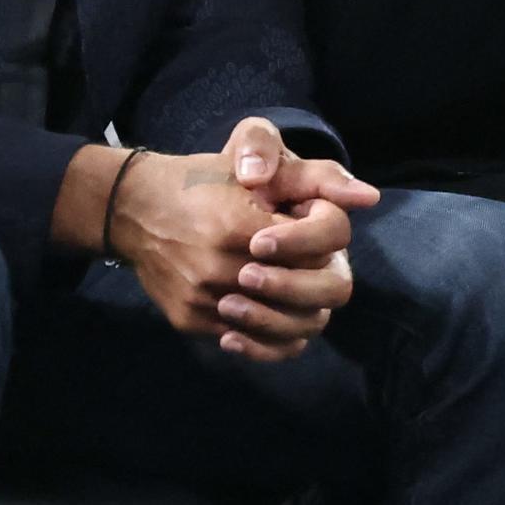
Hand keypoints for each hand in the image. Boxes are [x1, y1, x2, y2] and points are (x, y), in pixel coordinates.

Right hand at [109, 122, 375, 363]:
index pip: (318, 250)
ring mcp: (204, 299)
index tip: (303, 225)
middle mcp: (219, 268)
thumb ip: (316, 178)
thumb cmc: (206, 180)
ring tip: (295, 293)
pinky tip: (273, 317)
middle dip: (318, 279)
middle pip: (310, 295)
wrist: (136, 209)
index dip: (323, 239)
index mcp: (241, 226)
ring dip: (301, 312)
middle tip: (307, 265)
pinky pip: (248, 344)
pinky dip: (271, 337)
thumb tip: (369, 198)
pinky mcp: (190, 320)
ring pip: (284, 328)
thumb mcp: (259, 161)